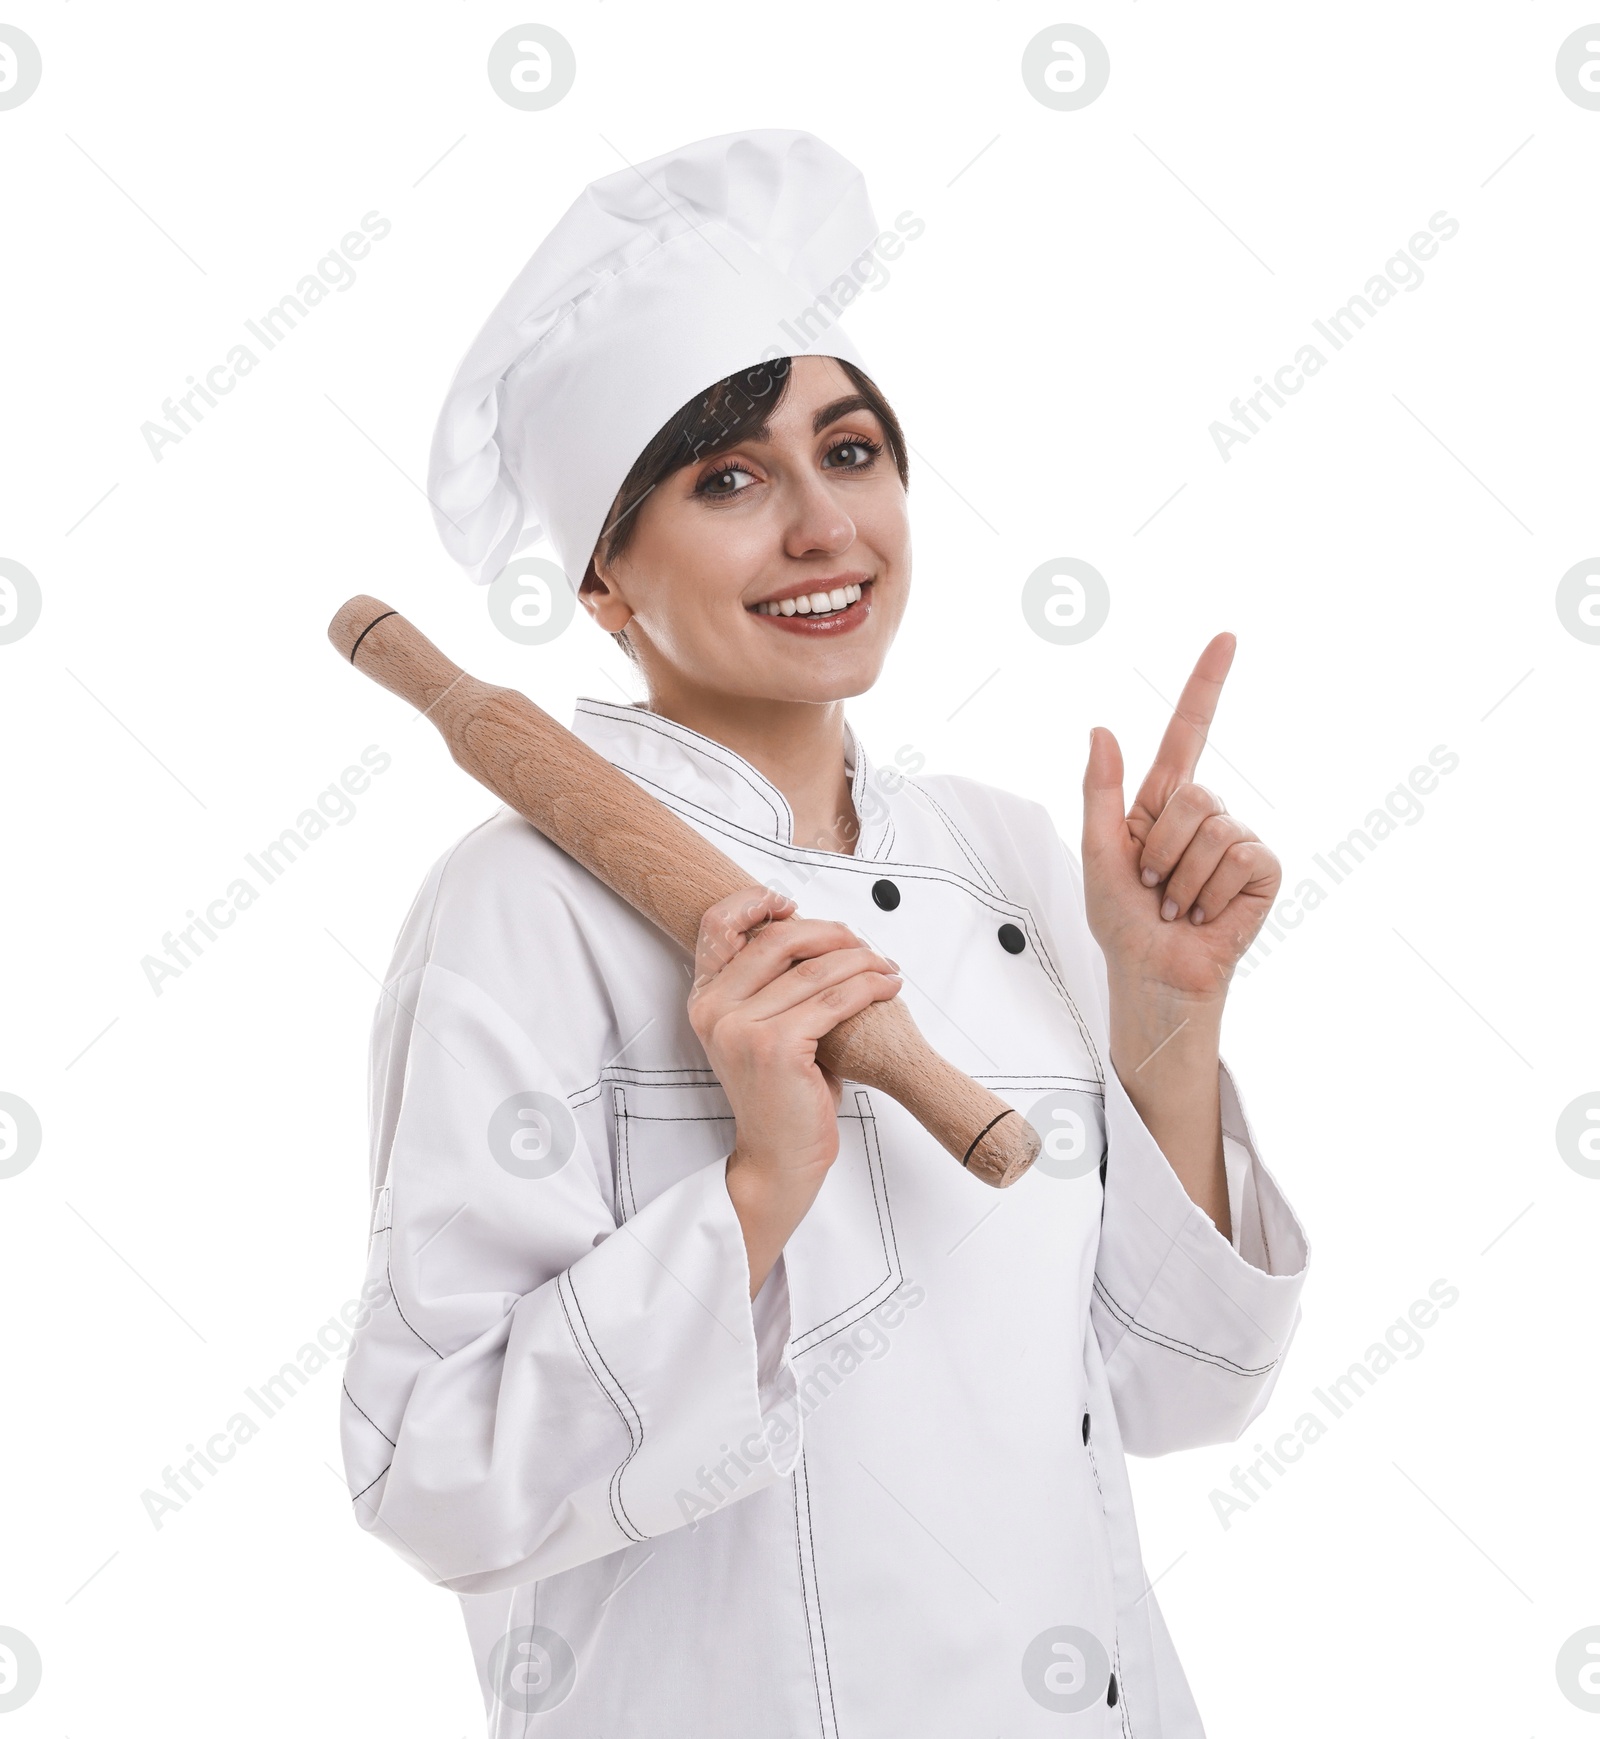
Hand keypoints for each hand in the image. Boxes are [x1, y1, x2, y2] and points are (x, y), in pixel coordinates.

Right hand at [687, 887, 902, 1294]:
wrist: (776, 1159)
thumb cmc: (779, 1097)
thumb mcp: (761, 1032)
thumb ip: (773, 987)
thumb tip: (816, 940)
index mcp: (704, 1000)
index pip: (717, 927)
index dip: (753, 903)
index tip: (789, 904)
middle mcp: (714, 1009)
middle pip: (777, 940)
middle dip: (829, 934)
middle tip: (861, 943)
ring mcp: (742, 1027)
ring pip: (815, 970)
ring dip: (861, 961)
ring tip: (885, 967)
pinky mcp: (777, 1046)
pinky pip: (835, 1000)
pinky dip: (869, 988)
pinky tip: (886, 989)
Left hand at [1081, 633, 1279, 1005]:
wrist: (1152, 971)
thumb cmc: (1123, 920)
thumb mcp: (1098, 851)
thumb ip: (1100, 791)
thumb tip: (1102, 729)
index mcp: (1163, 803)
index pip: (1188, 732)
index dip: (1206, 685)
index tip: (1226, 637)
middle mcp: (1206, 813)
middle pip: (1191, 794)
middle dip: (1160, 848)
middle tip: (1153, 887)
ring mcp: (1237, 839)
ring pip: (1213, 829)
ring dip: (1182, 878)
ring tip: (1176, 905)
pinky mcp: (1262, 870)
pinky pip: (1239, 857)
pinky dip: (1210, 893)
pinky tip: (1204, 914)